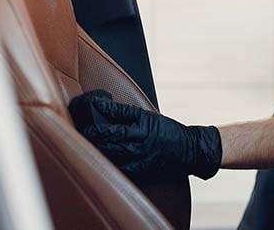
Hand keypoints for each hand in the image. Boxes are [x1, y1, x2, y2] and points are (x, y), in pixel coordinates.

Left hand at [68, 90, 221, 179]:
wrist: (191, 150)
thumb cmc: (170, 132)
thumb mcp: (152, 118)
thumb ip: (131, 117)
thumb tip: (107, 113)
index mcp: (145, 121)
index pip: (119, 112)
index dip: (103, 108)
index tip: (92, 104)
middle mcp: (142, 137)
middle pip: (110, 134)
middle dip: (94, 131)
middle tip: (82, 127)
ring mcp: (141, 155)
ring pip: (111, 151)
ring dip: (96, 147)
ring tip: (85, 143)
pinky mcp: (141, 169)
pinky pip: (119, 167)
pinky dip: (107, 162)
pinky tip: (98, 160)